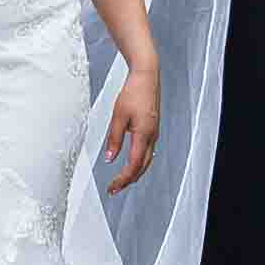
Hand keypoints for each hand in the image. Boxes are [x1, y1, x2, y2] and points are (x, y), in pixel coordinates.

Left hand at [103, 60, 160, 194]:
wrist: (147, 76)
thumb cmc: (133, 92)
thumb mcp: (119, 115)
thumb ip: (114, 138)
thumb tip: (110, 158)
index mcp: (144, 135)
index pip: (134, 165)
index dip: (123, 179)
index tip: (112, 187)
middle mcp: (152, 137)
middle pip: (142, 167)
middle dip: (128, 180)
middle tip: (114, 188)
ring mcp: (154, 133)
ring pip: (147, 161)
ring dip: (134, 172)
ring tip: (121, 180)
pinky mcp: (153, 129)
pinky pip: (148, 152)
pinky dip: (139, 162)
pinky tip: (131, 162)